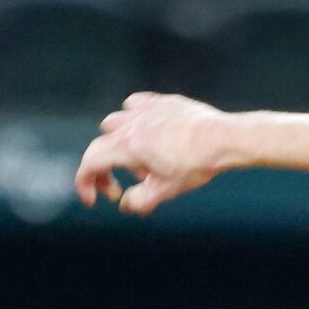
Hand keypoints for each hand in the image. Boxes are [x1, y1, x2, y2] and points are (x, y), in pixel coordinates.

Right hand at [76, 91, 233, 214]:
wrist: (223, 138)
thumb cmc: (196, 164)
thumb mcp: (166, 189)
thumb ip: (140, 200)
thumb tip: (126, 205)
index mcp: (126, 146)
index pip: (90, 163)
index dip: (85, 184)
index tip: (93, 201)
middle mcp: (130, 124)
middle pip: (101, 147)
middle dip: (104, 171)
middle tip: (118, 189)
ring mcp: (144, 110)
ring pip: (115, 124)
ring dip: (119, 146)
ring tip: (142, 163)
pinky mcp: (161, 102)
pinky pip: (134, 106)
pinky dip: (133, 120)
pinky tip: (147, 132)